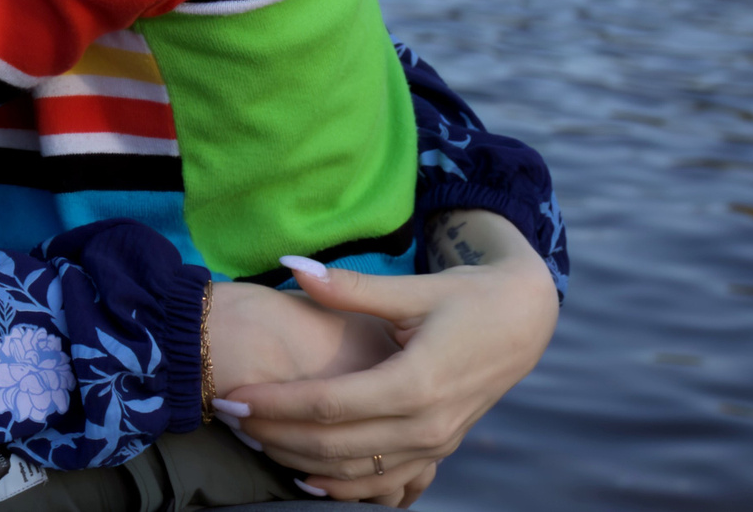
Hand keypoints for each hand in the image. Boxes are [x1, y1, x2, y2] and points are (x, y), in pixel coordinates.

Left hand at [212, 215, 558, 503]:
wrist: (524, 322)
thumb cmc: (467, 297)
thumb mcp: (412, 288)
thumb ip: (350, 287)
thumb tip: (292, 265)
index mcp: (416, 382)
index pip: (331, 404)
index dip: (277, 402)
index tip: (233, 394)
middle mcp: (427, 424)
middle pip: (334, 443)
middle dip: (275, 432)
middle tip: (229, 415)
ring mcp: (434, 444)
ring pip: (354, 471)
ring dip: (299, 459)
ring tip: (252, 439)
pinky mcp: (437, 450)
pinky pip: (383, 482)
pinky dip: (342, 487)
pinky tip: (303, 478)